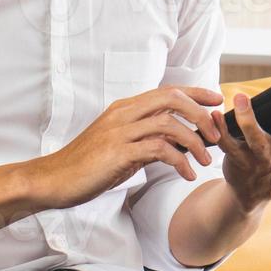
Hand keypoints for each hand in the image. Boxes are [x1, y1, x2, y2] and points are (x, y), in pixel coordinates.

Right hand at [29, 85, 223, 208]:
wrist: (53, 180)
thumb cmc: (87, 165)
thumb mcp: (120, 145)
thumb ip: (146, 137)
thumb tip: (177, 139)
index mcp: (125, 108)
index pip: (167, 90)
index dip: (196, 92)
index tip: (217, 99)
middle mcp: (124, 114)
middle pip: (172, 99)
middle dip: (200, 114)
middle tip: (215, 134)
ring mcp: (120, 131)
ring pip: (169, 123)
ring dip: (194, 142)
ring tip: (205, 161)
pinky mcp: (118, 152)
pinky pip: (159, 150)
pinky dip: (179, 161)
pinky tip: (186, 174)